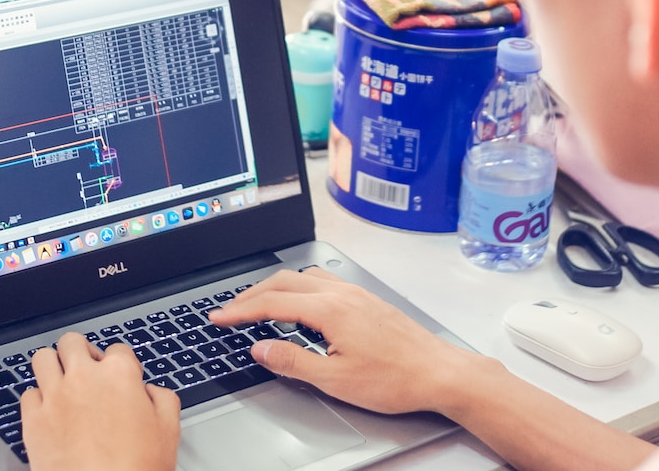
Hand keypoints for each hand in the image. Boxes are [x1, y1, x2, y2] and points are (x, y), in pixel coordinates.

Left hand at [20, 333, 180, 470]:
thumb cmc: (135, 469)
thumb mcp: (168, 431)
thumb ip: (162, 399)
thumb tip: (151, 391)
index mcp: (119, 375)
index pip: (117, 349)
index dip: (121, 364)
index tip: (121, 378)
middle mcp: (83, 378)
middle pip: (72, 342)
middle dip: (81, 353)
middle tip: (88, 371)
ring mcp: (54, 397)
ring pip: (43, 358)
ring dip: (53, 366)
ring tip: (63, 382)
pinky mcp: (33, 420)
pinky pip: (27, 394)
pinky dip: (37, 399)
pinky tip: (50, 410)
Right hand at [206, 268, 478, 415]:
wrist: (439, 372)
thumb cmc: (395, 378)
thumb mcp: (335, 379)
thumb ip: (293, 362)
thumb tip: (262, 349)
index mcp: (330, 309)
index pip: (272, 303)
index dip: (240, 310)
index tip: (219, 317)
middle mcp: (343, 294)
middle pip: (284, 282)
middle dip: (252, 294)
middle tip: (230, 310)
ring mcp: (356, 294)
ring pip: (304, 278)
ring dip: (276, 287)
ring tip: (259, 305)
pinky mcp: (366, 300)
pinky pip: (323, 283)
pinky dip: (298, 289)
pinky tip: (299, 306)